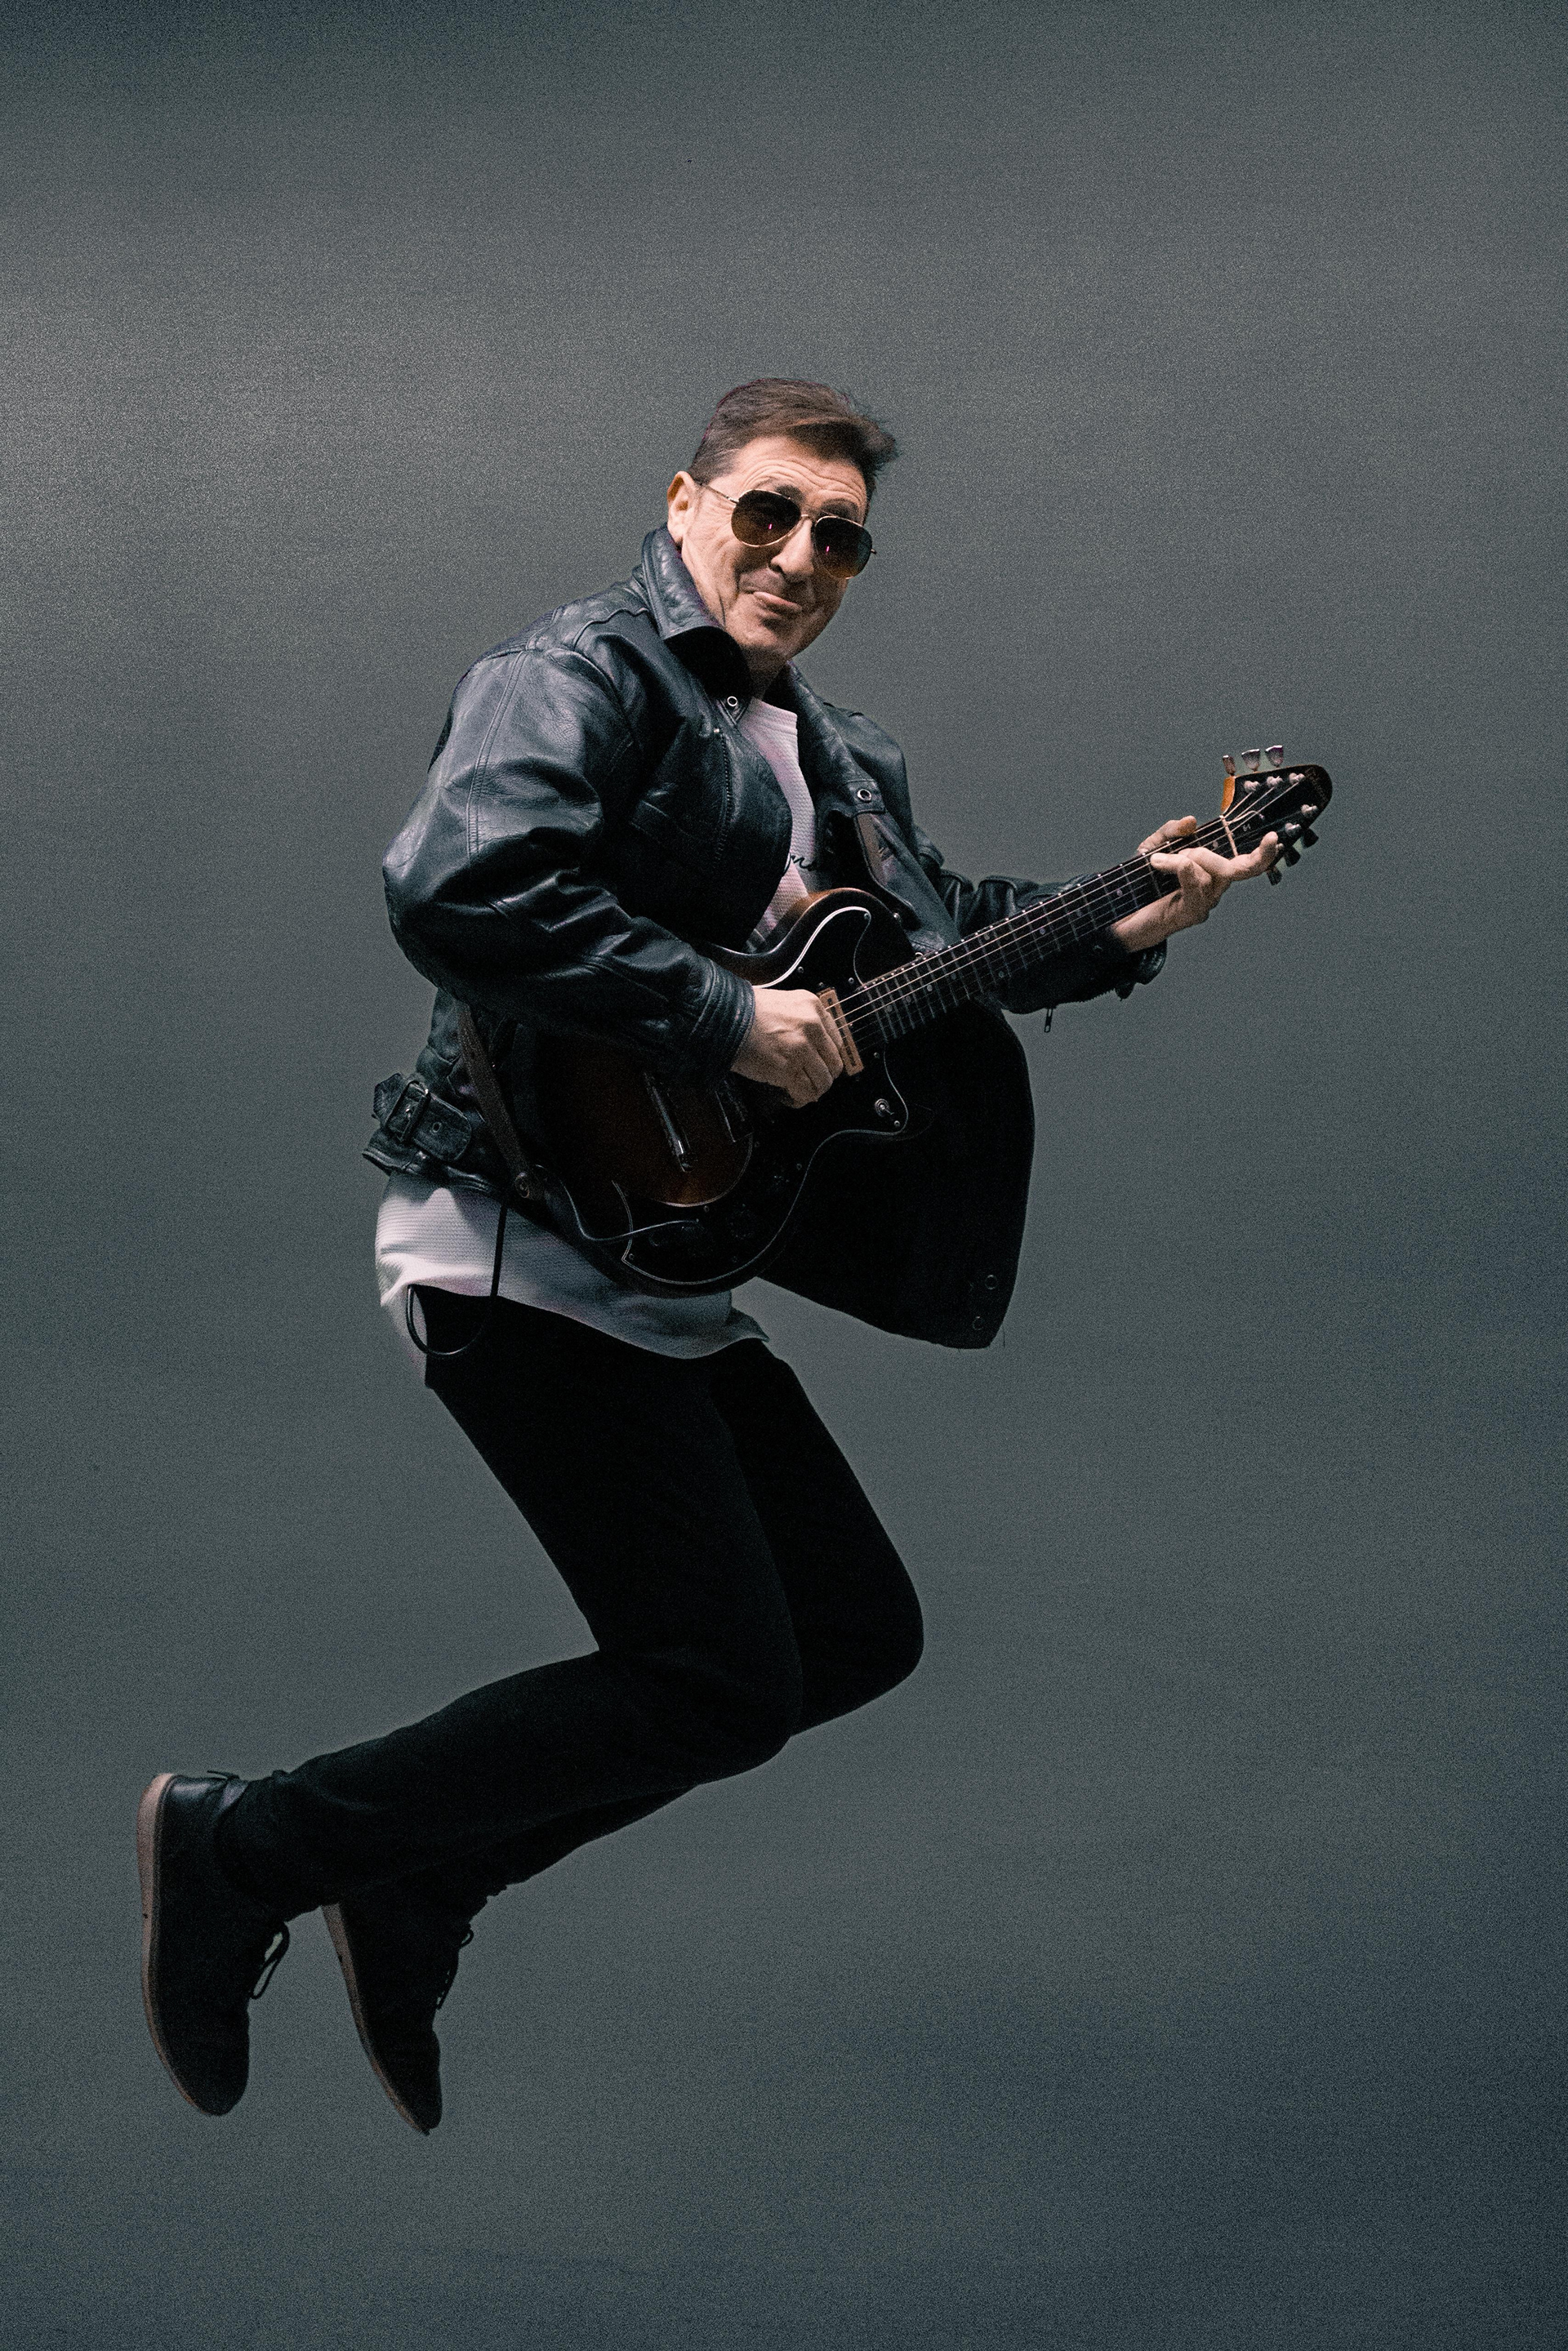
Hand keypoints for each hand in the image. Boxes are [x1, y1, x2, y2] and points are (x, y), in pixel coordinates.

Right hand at [731, 985, 844, 1106]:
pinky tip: (790, 1096)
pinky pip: (805, 1092)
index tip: (820, 1065)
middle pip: (834, 1064)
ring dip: (812, 1090)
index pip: (836, 1040)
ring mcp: (801, 1048)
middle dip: (822, 1076)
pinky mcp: (788, 1069)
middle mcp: (812, 1027)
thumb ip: (801, 1019)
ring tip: (800, 1091)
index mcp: (812, 1007)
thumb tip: (813, 1044)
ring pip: (823, 1081)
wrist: (725, 1019)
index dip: (828, 1058)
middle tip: (810, 1081)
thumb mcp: (782, 1003)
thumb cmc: (745, 1011)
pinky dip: (799, 1098)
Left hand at [1111, 814, 1279, 954]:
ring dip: (1183, 859)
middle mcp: (1215, 889)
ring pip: (1213, 872)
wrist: (1121, 916)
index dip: (1264, 854)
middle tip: (1173, 854)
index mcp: (1212, 872)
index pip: (1247, 864)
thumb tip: (1192, 821)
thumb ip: (1172, 832)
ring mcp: (1206, 903)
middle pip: (1236, 868)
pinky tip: (1160, 864)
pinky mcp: (1192, 913)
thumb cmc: (1141, 884)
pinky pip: (1196, 882)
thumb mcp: (1151, 848)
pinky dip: (1178, 866)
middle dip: (1205, 852)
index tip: (1273, 838)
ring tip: (1157, 862)